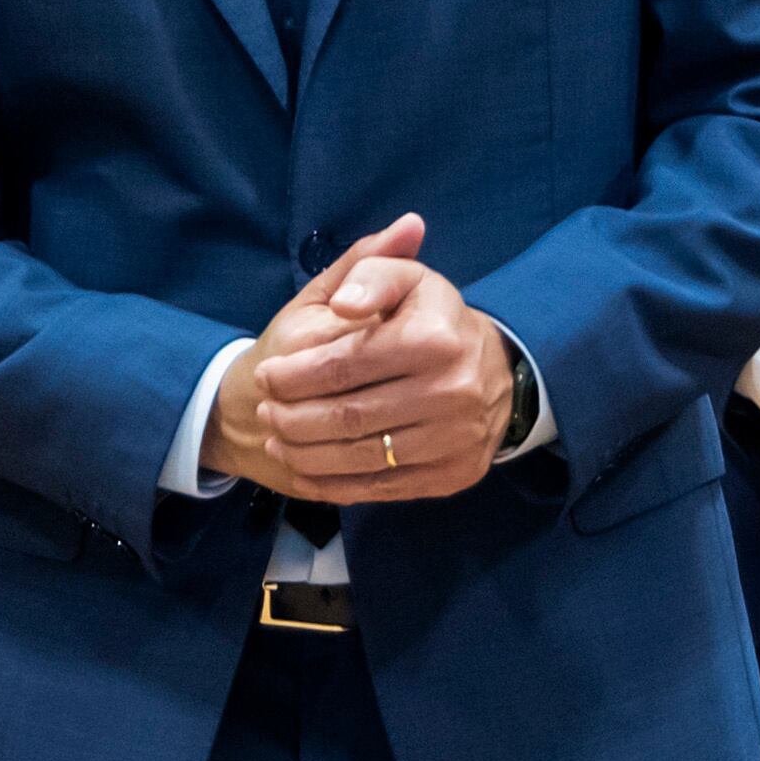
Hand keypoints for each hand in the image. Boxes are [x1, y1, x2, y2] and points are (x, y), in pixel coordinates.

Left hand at [250, 230, 515, 504]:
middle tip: (265, 412)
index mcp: (433, 338)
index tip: (265, 376)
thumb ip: (370, 271)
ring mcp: (456, 439)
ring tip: (276, 439)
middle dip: (292, 418)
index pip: (343, 366)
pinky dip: (333, 484)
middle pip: (348, 416)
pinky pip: (381, 489)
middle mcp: (451, 391)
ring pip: (360, 457)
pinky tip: (303, 470)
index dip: (293, 375)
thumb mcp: (405, 278)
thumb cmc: (431, 319)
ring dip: (305, 454)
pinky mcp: (452, 474)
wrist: (494, 372)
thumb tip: (345, 302)